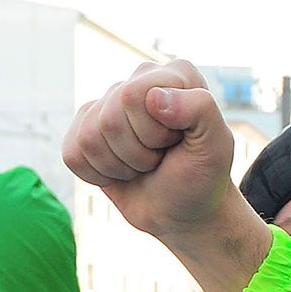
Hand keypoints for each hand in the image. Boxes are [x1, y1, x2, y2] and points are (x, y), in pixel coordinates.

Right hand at [63, 58, 269, 291]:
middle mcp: (138, 79)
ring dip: (120, 164)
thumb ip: (198, 112)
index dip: (156, 132)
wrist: (188, 217)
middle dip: (138, 150)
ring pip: (89, 134)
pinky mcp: (84, 134)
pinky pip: (74, 152)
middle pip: (109, 113)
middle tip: (162, 163)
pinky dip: (101, 173)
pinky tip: (125, 174)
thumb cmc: (206, 182)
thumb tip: (155, 94)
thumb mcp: (216, 148)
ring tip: (147, 169)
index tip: (179, 149)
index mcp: (173, 74)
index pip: (136, 94)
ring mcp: (106, 105)